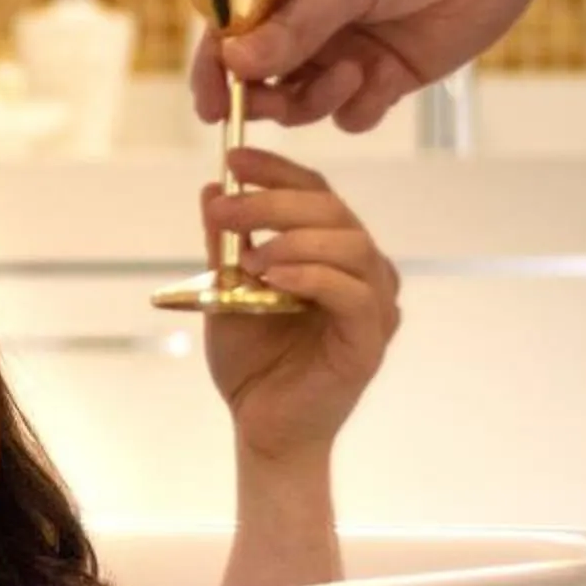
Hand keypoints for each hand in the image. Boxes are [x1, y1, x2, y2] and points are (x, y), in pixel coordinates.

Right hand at [188, 0, 585, 132]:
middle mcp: (310, 19)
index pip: (231, 29)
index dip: (214, 68)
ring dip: (317, 100)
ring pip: (304, 103)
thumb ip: (295, 25)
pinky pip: (353, 114)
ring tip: (354, 73)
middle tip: (276, 101)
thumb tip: (235, 64)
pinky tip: (385, 82)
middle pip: (262, 78)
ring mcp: (348, 49)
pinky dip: (361, 107)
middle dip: (264, 97)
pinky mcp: (388, 75)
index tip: (210, 104)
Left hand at [199, 152, 400, 466]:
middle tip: (225, 207)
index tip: (233, 159)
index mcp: (334, 253)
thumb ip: (224, 245)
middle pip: (333, 212)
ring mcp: (374, 306)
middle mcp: (364, 272)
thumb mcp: (226, 292)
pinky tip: (274, 276)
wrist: (261, 426)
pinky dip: (313, 276)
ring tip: (249, 255)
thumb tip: (211, 191)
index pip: (316, 194)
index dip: (277, 170)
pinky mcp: (370, 341)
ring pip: (351, 246)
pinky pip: (353, 294)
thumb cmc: (252, 362)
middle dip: (274, 201)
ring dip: (294, 239)